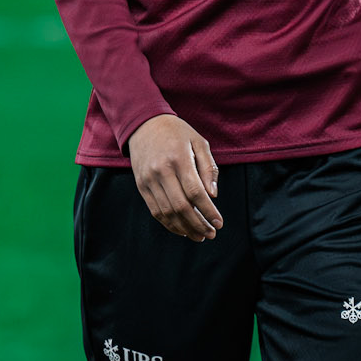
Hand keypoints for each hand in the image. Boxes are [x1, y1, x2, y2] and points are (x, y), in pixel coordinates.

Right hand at [128, 115, 222, 242]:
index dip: (208, 211)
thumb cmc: (176, 132)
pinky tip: (182, 230)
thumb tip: (213, 195)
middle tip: (211, 234)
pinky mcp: (141, 186)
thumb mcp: (198, 142)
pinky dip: (169, 224)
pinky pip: (156, 211)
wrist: (143, 124)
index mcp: (178, 159)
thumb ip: (209, 168)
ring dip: (185, 228)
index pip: (195, 193)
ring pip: (167, 212)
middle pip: (181, 207)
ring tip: (199, 236)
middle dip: (198, 224)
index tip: (219, 223)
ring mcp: (149, 180)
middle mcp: (161, 171)